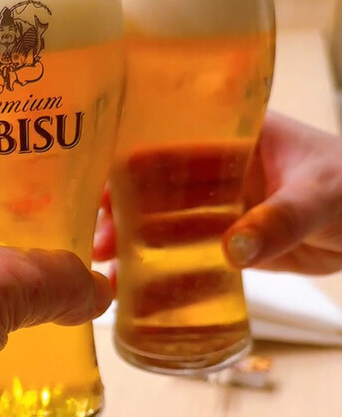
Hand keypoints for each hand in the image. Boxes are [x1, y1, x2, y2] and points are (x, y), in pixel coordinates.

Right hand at [93, 113, 341, 275]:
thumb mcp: (322, 193)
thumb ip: (282, 218)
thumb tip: (232, 250)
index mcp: (232, 135)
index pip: (167, 139)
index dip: (128, 160)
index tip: (97, 185)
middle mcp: (218, 168)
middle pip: (154, 184)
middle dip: (120, 208)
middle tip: (98, 237)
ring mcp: (221, 206)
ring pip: (165, 220)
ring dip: (133, 239)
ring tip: (108, 264)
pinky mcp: (230, 240)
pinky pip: (189, 250)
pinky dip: (163, 264)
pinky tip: (137, 281)